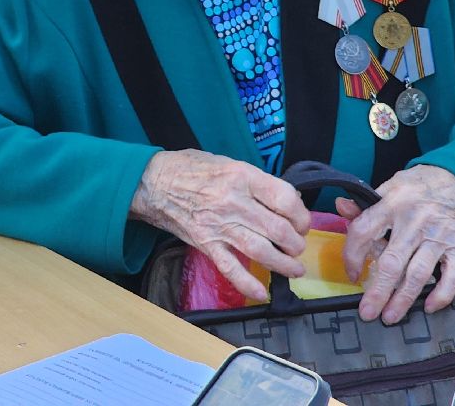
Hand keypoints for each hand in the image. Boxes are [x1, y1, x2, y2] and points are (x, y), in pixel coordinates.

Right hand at [130, 149, 310, 301]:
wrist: (153, 183)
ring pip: (261, 251)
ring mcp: (219, 226)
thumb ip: (256, 182)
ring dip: (284, 265)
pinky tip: (262, 292)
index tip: (301, 221)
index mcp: (241, 177)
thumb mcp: (227, 162)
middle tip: (297, 246)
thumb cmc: (192, 169)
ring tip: (294, 268)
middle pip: (278, 229)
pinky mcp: (206, 244)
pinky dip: (248, 284)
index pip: (284, 198)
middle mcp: (233, 202)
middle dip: (296, 243)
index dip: (301, 214)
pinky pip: (231, 269)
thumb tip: (286, 202)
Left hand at [336, 164, 454, 323]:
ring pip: (418, 273)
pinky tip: (429, 307)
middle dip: (378, 291)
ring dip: (404, 299)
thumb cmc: (419, 185)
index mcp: (391, 204)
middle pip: (392, 262)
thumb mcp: (390, 186)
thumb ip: (366, 203)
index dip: (352, 255)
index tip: (351, 274)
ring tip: (390, 317)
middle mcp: (414, 222)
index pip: (364, 232)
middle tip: (367, 313)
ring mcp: (438, 237)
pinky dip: (443, 294)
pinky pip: (453, 275)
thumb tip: (341, 207)